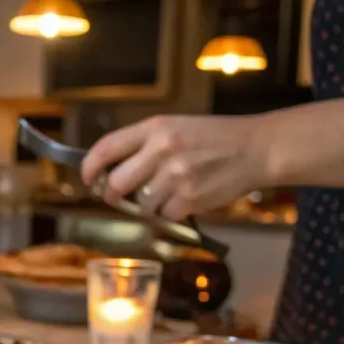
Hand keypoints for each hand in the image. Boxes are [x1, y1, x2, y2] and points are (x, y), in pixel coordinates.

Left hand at [80, 114, 271, 220]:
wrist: (257, 148)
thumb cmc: (214, 138)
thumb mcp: (176, 127)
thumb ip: (143, 145)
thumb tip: (108, 172)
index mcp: (155, 127)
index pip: (107, 148)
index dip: (89, 167)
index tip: (86, 178)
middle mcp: (162, 149)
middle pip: (115, 184)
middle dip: (113, 194)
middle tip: (120, 196)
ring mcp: (176, 176)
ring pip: (140, 205)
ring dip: (149, 204)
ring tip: (171, 190)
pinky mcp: (190, 198)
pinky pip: (164, 216)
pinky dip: (172, 213)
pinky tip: (188, 197)